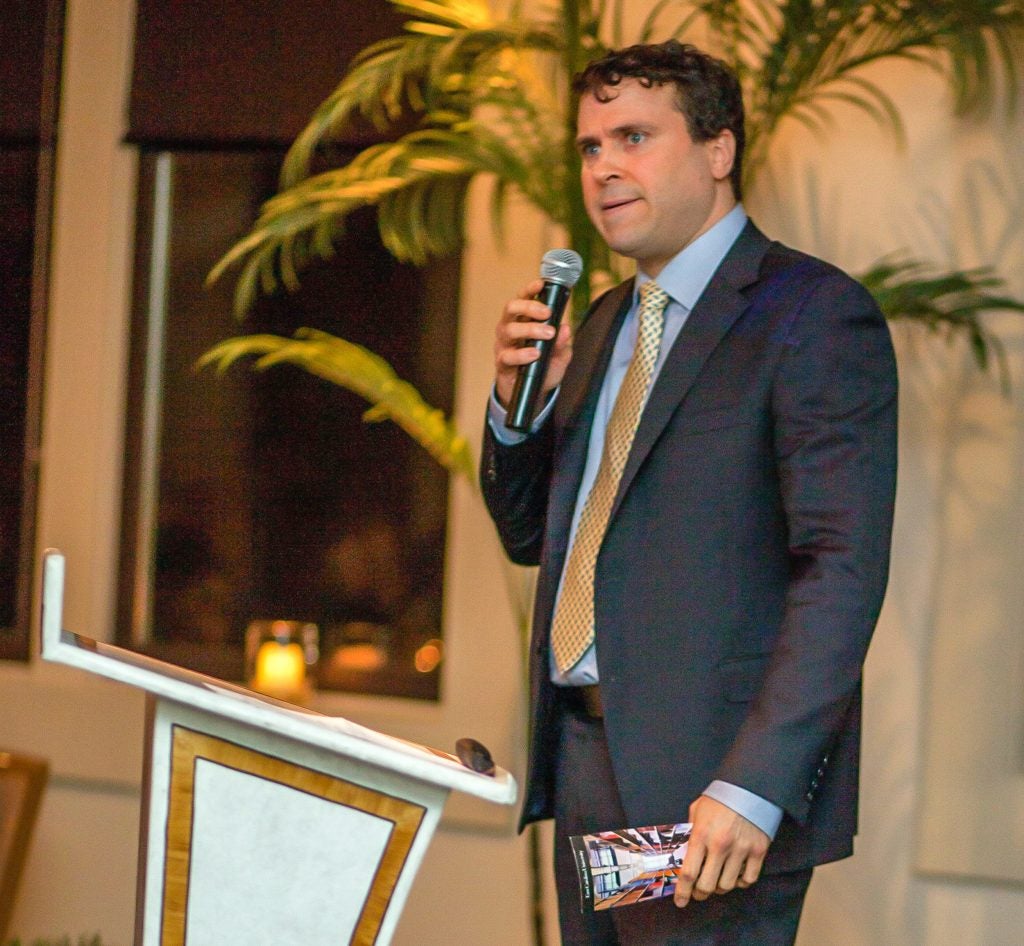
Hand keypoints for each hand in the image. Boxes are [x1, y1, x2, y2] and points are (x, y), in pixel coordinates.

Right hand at [493, 279, 572, 407]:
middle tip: (547, 313)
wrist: (532, 395)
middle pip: (511, 308)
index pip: (522, 299)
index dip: (529, 289)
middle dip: (529, 307)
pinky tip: (535, 354)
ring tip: (547, 334)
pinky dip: (522, 354)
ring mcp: (504, 346)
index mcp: (522, 321)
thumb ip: (563, 343)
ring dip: (530, 329)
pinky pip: (507, 356)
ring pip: (509, 329)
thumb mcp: (560, 356)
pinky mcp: (502, 364)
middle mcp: (509, 329)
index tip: (541, 284)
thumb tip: (566, 328)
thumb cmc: (544, 368)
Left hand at [673, 795, 769, 907]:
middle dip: (700, 893)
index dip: (682, 892)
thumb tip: (684, 852)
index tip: (680, 901)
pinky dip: (740, 882)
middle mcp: (720, 846)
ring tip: (716, 881)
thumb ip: (691, 832)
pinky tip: (735, 875)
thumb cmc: (720, 798)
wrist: (750, 787)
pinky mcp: (758, 851)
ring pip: (727, 886)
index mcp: (701, 835)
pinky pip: (748, 879)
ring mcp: (741, 850)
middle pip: (707, 885)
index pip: (688, 872)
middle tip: (698, 892)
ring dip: (719, 888)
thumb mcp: (697, 811)